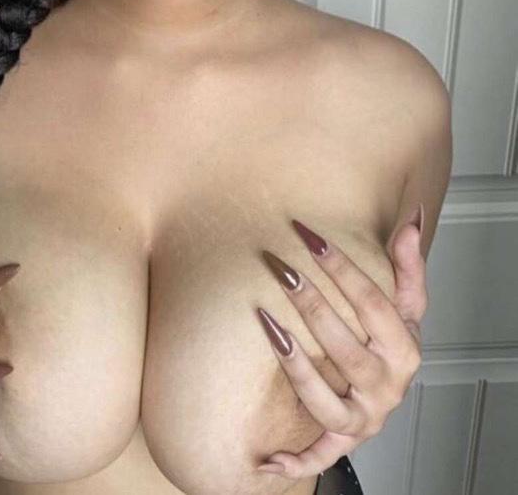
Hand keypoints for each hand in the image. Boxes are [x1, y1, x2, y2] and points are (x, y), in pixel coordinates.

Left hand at [254, 208, 425, 478]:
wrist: (390, 389)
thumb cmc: (391, 341)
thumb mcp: (406, 304)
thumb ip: (407, 264)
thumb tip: (412, 220)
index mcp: (405, 350)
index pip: (373, 304)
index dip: (342, 267)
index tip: (309, 236)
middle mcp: (387, 387)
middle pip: (345, 347)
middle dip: (311, 305)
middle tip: (280, 268)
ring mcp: (364, 417)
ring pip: (326, 400)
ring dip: (294, 366)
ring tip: (267, 325)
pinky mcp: (343, 440)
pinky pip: (320, 454)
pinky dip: (297, 461)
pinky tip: (268, 459)